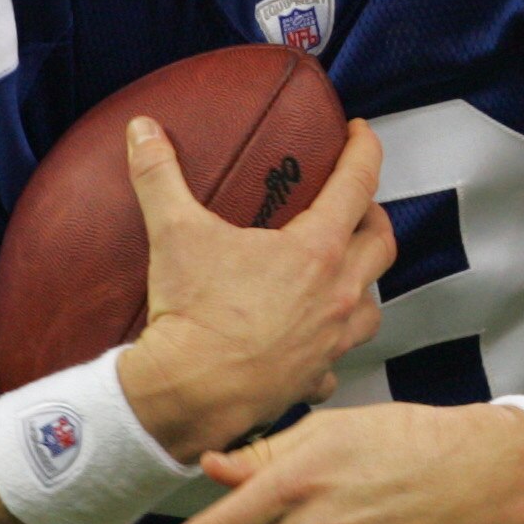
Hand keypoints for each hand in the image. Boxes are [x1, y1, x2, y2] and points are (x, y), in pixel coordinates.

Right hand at [118, 115, 395, 456]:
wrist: (190, 394)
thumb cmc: (193, 314)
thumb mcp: (174, 233)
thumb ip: (159, 175)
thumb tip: (142, 129)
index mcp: (316, 251)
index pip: (358, 184)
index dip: (364, 150)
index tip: (360, 133)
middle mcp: (337, 295)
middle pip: (381, 244)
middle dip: (373, 216)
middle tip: (354, 204)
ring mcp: (331, 340)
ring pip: (373, 305)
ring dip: (364, 283)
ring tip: (343, 273)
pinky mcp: (314, 377)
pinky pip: (337, 361)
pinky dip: (331, 347)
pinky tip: (313, 342)